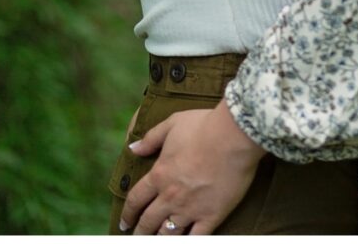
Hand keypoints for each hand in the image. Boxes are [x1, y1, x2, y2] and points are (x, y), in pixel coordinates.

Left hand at [119, 102, 263, 234]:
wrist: (233, 137)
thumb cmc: (203, 127)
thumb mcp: (170, 125)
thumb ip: (151, 139)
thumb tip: (133, 148)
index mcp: (159, 175)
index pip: (136, 200)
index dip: (128, 213)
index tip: (123, 222)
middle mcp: (170, 196)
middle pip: (149, 221)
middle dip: (140, 231)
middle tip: (136, 237)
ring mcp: (191, 208)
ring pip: (169, 233)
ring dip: (160, 237)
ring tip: (157, 239)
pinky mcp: (212, 215)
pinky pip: (197, 237)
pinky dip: (187, 241)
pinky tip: (183, 241)